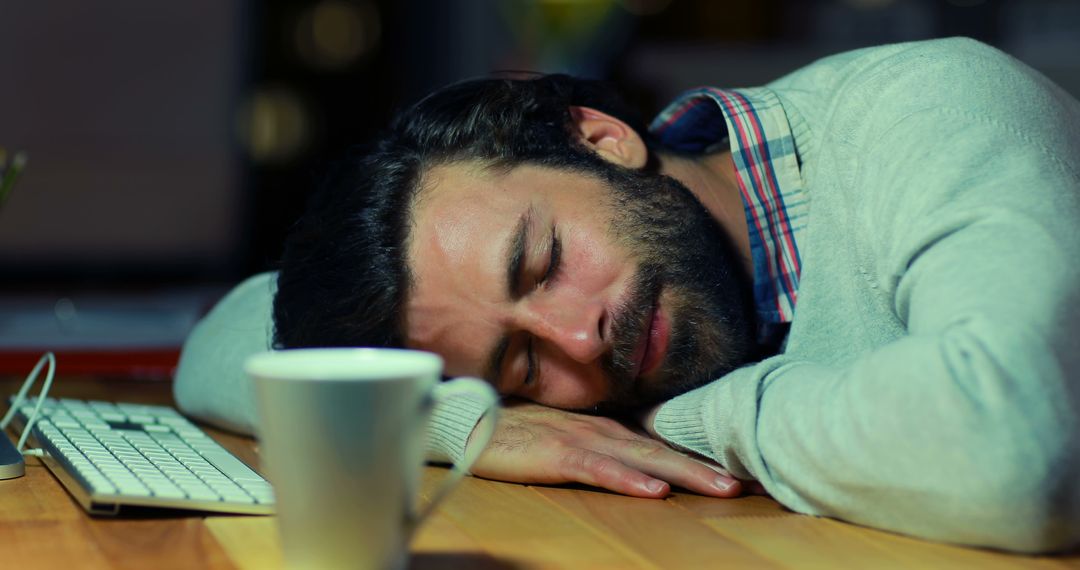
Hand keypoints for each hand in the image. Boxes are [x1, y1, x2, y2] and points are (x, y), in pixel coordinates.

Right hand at [466, 400, 742, 498]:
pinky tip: (654, 492)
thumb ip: (600, 445)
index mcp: (606, 428)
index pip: (661, 445)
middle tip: (747, 484)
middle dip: (705, 467)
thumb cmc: (515, 430)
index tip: (738, 473)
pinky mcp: (556, 454)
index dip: (699, 458)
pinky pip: (598, 469)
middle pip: (662, 451)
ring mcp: (580, 440)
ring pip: (642, 459)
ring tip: (721, 487)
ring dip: (683, 473)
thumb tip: (639, 461)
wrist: (467, 420)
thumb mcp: (566, 435)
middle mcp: (602, 430)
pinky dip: (628, 480)